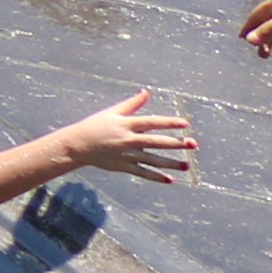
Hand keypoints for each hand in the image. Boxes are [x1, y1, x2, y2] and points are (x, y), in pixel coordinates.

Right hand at [57, 91, 197, 183]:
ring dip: (171, 164)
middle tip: (193, 144)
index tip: (185, 123)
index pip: (151, 122)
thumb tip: (146, 92)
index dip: (168, 122)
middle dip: (175, 143)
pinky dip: (156, 177)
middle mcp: (128, 140)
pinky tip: (170, 180)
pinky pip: (143, 173)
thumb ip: (132, 104)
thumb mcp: (112, 112)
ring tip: (187, 165)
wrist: (78, 145)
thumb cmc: (96, 125)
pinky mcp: (124, 167)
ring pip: (153, 160)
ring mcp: (127, 155)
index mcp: (126, 124)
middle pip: (156, 142)